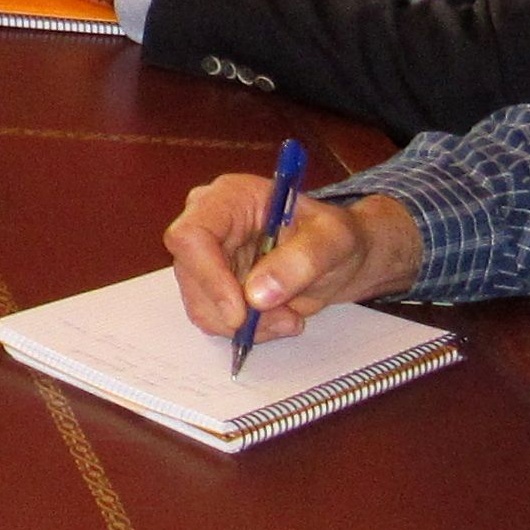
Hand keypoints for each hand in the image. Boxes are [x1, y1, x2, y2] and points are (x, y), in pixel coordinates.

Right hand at [164, 176, 420, 349]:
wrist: (339, 258)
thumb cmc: (336, 237)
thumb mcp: (334, 240)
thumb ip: (301, 261)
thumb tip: (256, 295)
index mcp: (228, 198)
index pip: (191, 235)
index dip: (207, 275)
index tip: (240, 312)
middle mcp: (208, 225)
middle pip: (190, 276)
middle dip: (235, 309)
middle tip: (285, 319)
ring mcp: (207, 259)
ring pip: (201, 305)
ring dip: (248, 325)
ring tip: (290, 317)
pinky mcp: (213, 287)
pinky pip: (215, 319)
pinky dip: (249, 331)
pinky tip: (280, 318)